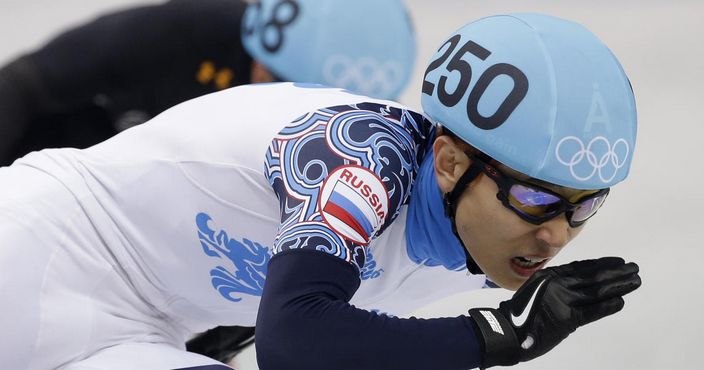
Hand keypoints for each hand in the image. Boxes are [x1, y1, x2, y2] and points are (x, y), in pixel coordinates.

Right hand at [468, 257, 640, 367]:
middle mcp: (557, 284)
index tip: (618, 261)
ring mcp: (562, 300)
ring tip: (634, 280)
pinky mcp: (566, 319)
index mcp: (550, 275)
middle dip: (615, 272)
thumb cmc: (520, 313)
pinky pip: (591, 311)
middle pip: (592, 277)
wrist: (507, 331)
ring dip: (617, 286)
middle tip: (634, 268)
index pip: (582, 268)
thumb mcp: (535, 290)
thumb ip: (554, 285)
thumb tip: (574, 283)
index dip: (602, 264)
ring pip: (596, 291)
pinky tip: (620, 301)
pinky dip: (607, 306)